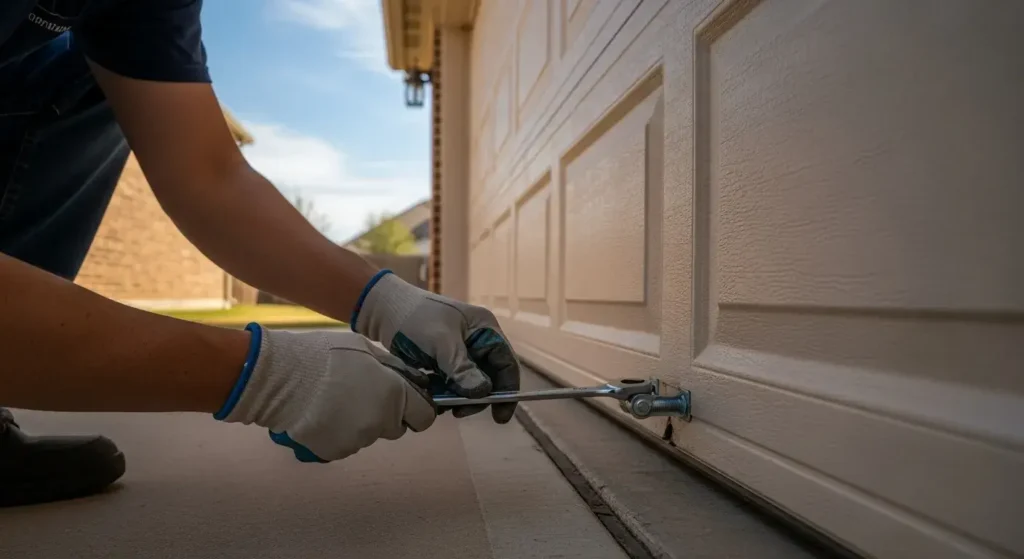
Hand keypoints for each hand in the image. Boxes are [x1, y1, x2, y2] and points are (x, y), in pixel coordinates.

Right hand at [214, 324, 436, 461]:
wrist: (282, 378)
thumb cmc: (326, 355)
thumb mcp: (367, 349)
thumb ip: (394, 370)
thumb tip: (412, 380)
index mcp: (395, 395)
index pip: (424, 416)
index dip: (417, 409)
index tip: (406, 402)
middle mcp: (381, 423)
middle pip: (396, 428)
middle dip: (387, 416)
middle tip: (363, 397)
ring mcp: (358, 441)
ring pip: (369, 436)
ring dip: (361, 423)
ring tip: (336, 403)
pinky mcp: (335, 452)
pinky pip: (346, 444)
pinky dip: (339, 434)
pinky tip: (324, 416)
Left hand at [350, 270, 520, 422]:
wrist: (383, 310)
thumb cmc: (415, 317)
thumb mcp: (441, 342)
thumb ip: (461, 368)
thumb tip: (482, 393)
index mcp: (484, 329)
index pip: (506, 363)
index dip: (507, 390)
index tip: (499, 416)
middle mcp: (477, 340)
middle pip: (489, 377)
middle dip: (477, 397)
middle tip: (459, 411)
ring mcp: (460, 351)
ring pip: (469, 383)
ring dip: (459, 397)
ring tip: (442, 405)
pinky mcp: (443, 360)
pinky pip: (452, 382)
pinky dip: (446, 393)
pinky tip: (434, 399)